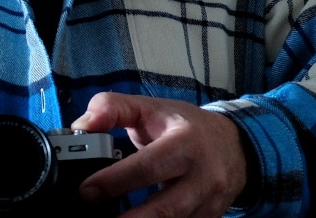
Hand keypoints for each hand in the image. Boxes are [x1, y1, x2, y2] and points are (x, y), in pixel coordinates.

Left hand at [72, 92, 247, 217]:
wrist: (234, 145)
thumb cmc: (185, 126)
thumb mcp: (151, 108)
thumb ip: (114, 109)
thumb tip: (82, 126)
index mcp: (186, 142)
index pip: (147, 166)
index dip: (115, 181)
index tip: (86, 191)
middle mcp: (203, 176)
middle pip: (164, 208)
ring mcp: (210, 203)